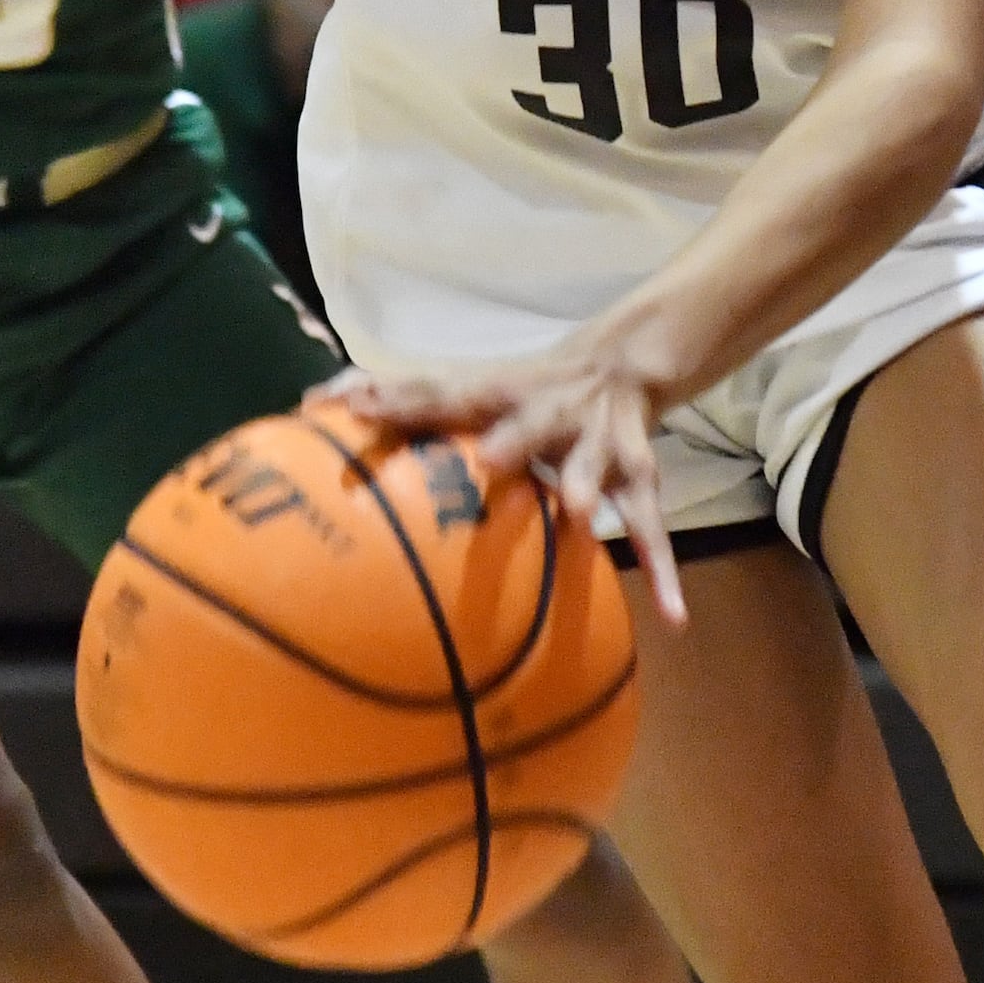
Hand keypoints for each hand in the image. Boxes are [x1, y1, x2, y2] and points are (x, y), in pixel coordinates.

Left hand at [344, 343, 686, 624]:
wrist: (619, 362)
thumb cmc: (518, 391)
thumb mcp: (466, 388)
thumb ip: (400, 400)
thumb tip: (309, 397)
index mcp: (497, 392)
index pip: (441, 390)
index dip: (402, 397)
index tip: (356, 408)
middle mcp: (547, 410)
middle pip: (528, 421)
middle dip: (514, 439)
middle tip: (491, 459)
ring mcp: (595, 440)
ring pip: (593, 464)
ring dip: (586, 483)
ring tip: (581, 514)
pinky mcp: (637, 470)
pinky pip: (650, 525)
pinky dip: (664, 571)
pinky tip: (674, 620)